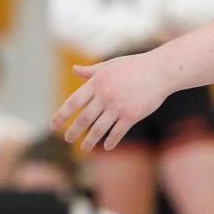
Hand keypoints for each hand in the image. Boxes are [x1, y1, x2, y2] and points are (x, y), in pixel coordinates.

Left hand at [50, 54, 171, 150]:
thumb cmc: (133, 66)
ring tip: (84, 148)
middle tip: (67, 139)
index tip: (53, 125)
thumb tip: (74, 69)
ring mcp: (117, 106)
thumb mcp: (110, 65)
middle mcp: (104, 95)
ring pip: (98, 129)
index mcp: (96, 83)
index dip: (62, 115)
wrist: (159, 71)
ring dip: (89, 141)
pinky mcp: (131, 116)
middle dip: (73, 131)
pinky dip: (110, 141)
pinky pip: (117, 133)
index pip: (73, 102)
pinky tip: (107, 147)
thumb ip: (91, 71)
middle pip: (83, 119)